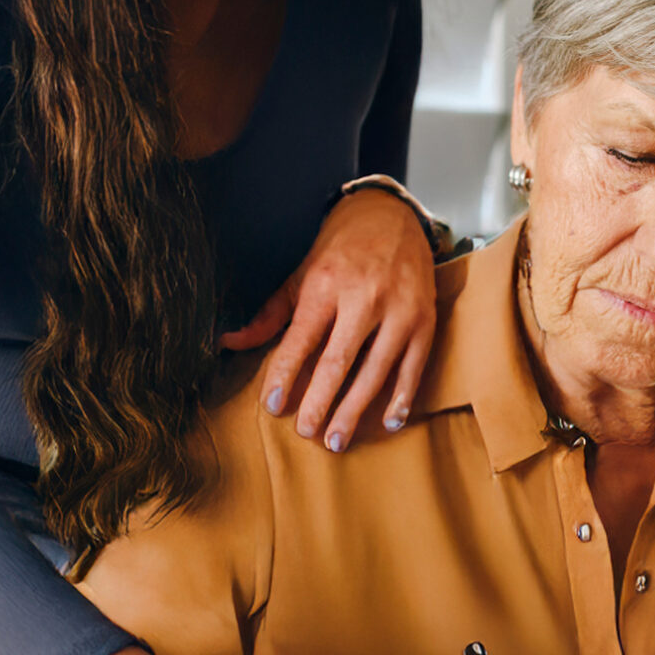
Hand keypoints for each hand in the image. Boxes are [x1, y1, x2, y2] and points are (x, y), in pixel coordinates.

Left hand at [222, 187, 437, 452]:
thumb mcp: (301, 275)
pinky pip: (414, 366)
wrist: (391, 215)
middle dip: (319, 401)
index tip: (272, 406)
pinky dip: (402, 398)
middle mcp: (364, 297)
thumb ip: (269, 314)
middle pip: (338, 361)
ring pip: (375, 370)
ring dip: (355, 410)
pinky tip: (388, 422)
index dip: (285, 375)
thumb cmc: (340, 250)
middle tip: (306, 432)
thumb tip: (229, 343)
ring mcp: (399, 309)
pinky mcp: (425, 319)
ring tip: (336, 439)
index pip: (301, 339)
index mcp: (326, 284)